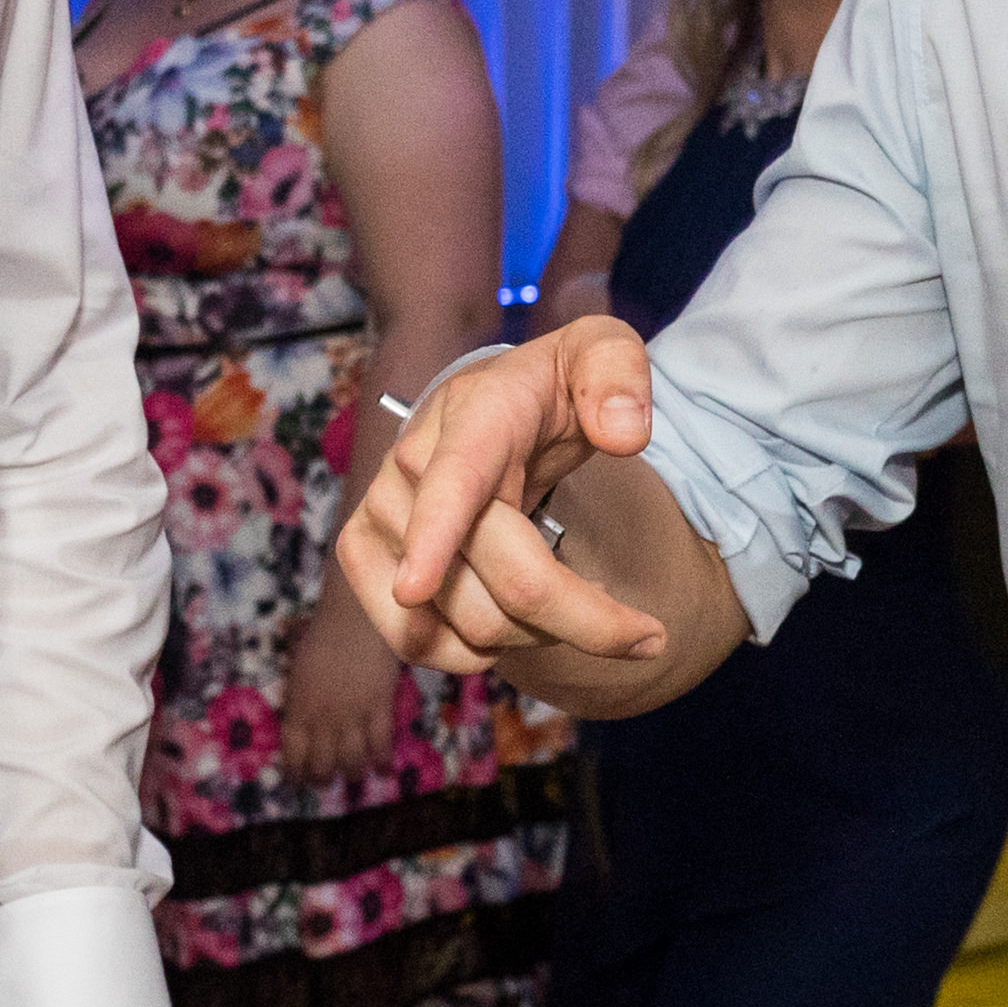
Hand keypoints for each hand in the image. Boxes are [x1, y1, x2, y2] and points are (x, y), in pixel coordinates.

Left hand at [280, 581, 409, 781]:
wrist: (353, 619)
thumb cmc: (323, 637)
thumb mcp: (298, 672)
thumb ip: (300, 699)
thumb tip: (300, 722)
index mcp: (298, 709)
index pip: (293, 754)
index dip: (296, 774)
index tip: (297, 783)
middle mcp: (322, 719)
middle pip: (321, 765)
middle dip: (323, 778)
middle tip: (326, 780)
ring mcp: (351, 716)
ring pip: (351, 761)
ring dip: (352, 772)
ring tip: (355, 774)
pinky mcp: (378, 708)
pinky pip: (380, 745)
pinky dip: (381, 761)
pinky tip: (383, 770)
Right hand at [332, 323, 667, 672]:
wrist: (489, 408)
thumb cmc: (551, 389)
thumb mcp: (600, 353)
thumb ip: (620, 374)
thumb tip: (625, 434)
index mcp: (476, 413)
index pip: (456, 479)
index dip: (435, 535)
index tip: (415, 588)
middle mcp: (413, 462)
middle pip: (504, 581)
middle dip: (587, 622)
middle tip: (646, 635)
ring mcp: (379, 513)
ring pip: (468, 624)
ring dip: (536, 635)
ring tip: (567, 596)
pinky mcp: (361, 554)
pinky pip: (415, 643)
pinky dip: (475, 654)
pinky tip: (512, 621)